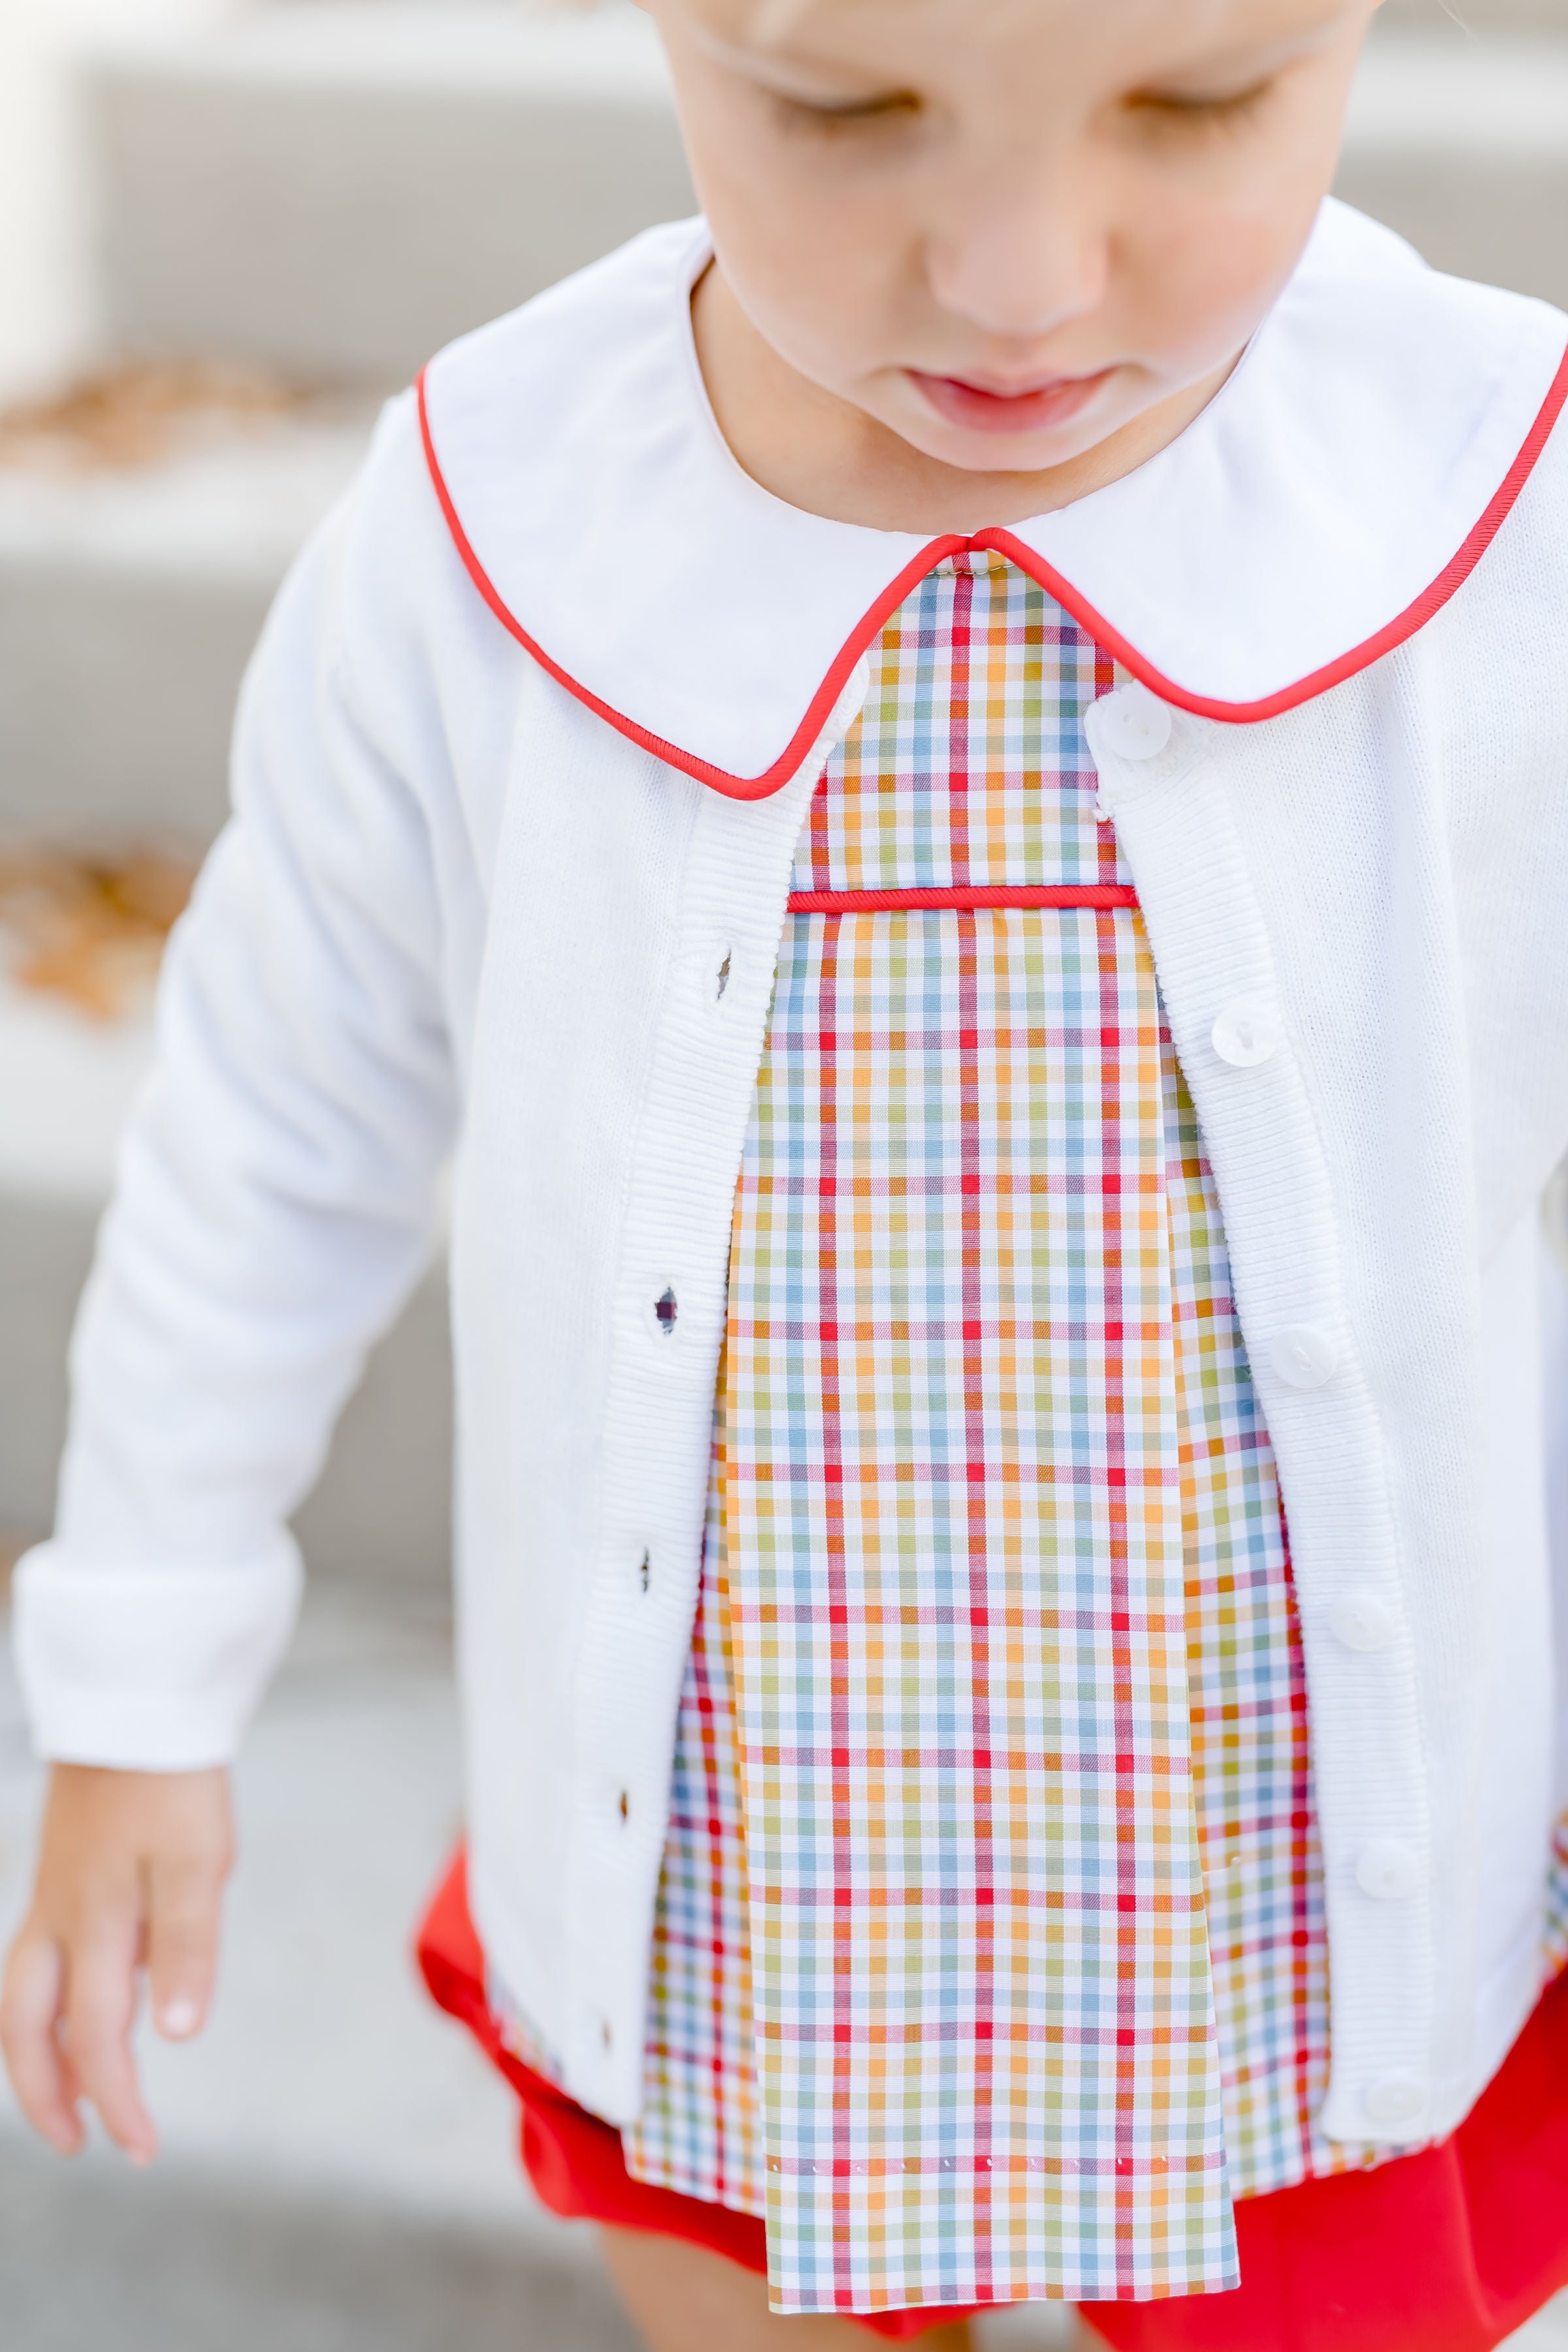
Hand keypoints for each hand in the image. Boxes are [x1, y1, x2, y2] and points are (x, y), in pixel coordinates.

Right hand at [0, 1764, 232, 2160]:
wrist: (136, 1705)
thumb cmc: (172, 1781)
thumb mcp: (198, 1863)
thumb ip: (186, 1949)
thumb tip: (176, 2036)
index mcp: (95, 1925)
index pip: (94, 2039)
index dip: (115, 2101)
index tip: (140, 2146)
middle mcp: (60, 1920)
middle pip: (28, 2032)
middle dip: (50, 2098)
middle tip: (85, 2144)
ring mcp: (52, 1898)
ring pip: (22, 1999)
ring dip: (40, 2056)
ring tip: (75, 2096)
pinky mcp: (59, 1878)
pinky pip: (35, 1963)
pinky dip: (47, 2007)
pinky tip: (87, 2011)